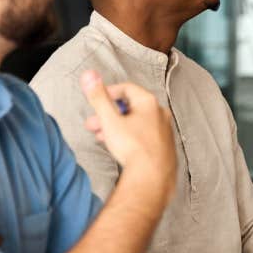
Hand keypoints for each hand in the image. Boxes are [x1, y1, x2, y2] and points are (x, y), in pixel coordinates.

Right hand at [81, 70, 175, 207]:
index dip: (108, 93)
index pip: (126, 88)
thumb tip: (88, 74)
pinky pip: (144, 134)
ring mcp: (164, 129)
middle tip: (91, 124)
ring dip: (116, 126)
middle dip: (108, 114)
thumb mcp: (110, 121)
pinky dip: (129, 136)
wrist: (152, 178)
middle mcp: (160, 113)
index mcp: (148, 102)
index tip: (95, 102)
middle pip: (130, 106)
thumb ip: (98, 97)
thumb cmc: (132, 148)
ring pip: (136, 122)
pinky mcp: (164, 145)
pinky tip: (118, 147)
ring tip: (100, 137)